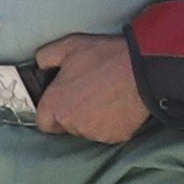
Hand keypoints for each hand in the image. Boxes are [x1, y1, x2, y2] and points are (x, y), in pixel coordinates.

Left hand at [31, 32, 148, 143]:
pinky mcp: (114, 136)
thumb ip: (46, 57)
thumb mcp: (69, 46)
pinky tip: (119, 105)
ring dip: (94, 118)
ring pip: (88, 129)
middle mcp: (71, 123)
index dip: (53, 112)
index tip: (64, 102)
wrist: (143, 70)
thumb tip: (40, 66)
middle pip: (68, 125)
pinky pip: (108, 132)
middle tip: (91, 92)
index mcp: (55, 104)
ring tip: (108, 96)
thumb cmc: (106, 57)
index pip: (44, 122)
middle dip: (76, 112)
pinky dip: (112, 122)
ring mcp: (94, 132)